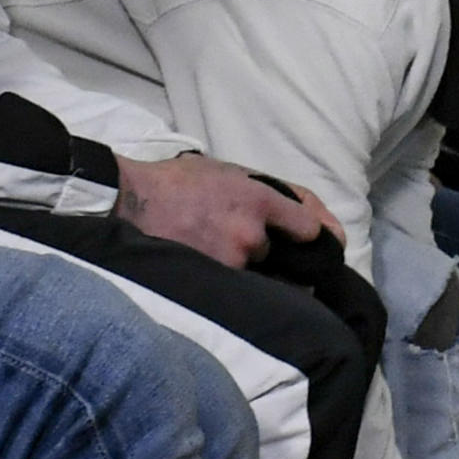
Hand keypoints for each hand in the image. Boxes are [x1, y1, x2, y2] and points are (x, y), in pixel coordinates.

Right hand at [116, 153, 338, 266]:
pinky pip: (234, 287)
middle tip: (253, 253)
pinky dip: (229, 284)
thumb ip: (261, 190)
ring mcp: (232, 260)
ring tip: (219, 258)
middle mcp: (251, 232)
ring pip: (255, 274)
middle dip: (270, 255)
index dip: (320, 237)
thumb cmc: (174, 181)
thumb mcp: (224, 170)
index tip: (328, 246)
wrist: (130, 201)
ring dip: (246, 270)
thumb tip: (299, 212)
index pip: (308, 226)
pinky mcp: (212, 280)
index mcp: (257, 198)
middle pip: (280, 256)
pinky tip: (213, 274)